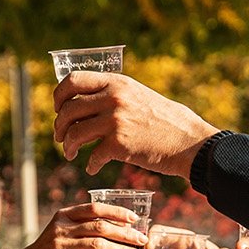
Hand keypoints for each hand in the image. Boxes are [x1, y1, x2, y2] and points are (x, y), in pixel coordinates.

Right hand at [0, 203, 147, 248]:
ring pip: (98, 245)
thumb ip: (85, 228)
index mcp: (64, 215)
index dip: (116, 212)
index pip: (94, 208)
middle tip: (142, 240)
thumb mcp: (64, 233)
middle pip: (100, 226)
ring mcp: (59, 245)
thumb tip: (121, 228)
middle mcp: (62, 227)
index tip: (134, 219)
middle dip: (125, 234)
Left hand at [52, 72, 219, 177]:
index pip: (73, 81)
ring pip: (74, 134)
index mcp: (117, 82)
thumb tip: (90, 101)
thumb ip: (116, 94)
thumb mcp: (141, 95)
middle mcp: (113, 98)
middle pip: (68, 110)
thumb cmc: (169, 121)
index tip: (58, 109)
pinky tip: (92, 167)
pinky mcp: (119, 144)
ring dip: (68, 146)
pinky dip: (90, 164)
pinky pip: (92, 156)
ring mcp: (115, 121)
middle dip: (59, 126)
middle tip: (60, 137)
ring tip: (71, 154)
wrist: (190, 143)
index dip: (59, 96)